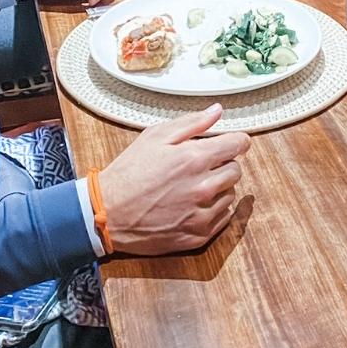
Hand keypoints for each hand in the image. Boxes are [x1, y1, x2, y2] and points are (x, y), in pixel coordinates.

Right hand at [99, 104, 250, 254]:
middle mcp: (203, 187)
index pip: (238, 145)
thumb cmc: (130, 172)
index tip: (233, 142)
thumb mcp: (155, 136)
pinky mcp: (198, 236)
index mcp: (194, 159)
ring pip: (230, 194)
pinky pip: (223, 218)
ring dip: (219, 187)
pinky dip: (214, 209)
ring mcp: (201, 215)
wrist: (107, 213)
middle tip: (201, 164)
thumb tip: (218, 111)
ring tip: (193, 185)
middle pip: (236, 170)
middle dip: (224, 163)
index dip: (237, 140)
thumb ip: (192, 123)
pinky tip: (193, 204)